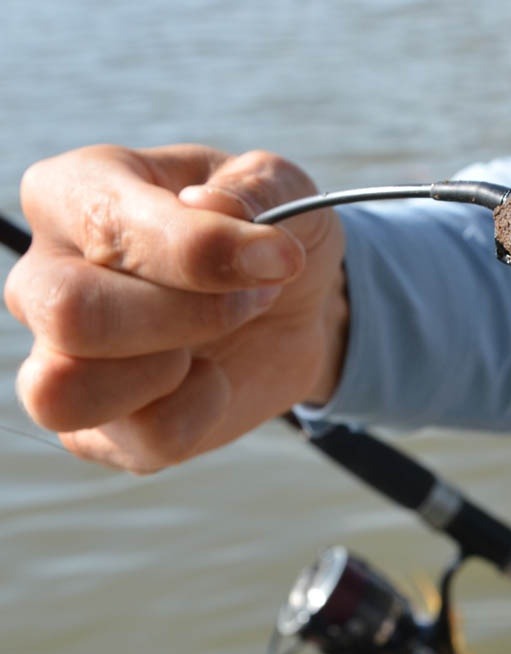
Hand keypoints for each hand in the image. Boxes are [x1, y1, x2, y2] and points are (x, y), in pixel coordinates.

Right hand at [4, 144, 347, 472]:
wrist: (292, 306)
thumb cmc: (268, 233)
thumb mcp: (282, 187)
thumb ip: (254, 186)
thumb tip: (209, 206)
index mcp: (75, 193)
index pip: (103, 225)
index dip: (200, 250)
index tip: (282, 257)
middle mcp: (46, 277)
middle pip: (70, 313)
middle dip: (189, 315)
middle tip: (249, 301)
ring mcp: (60, 360)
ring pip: (65, 391)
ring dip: (171, 371)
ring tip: (220, 336)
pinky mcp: (100, 430)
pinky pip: (139, 439)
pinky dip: (200, 414)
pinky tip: (215, 378)